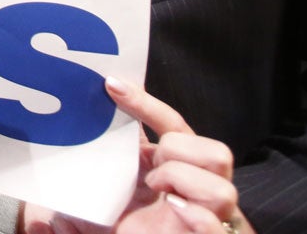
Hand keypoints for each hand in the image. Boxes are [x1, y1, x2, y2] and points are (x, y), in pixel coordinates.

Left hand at [20, 78, 249, 233]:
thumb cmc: (113, 220)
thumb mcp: (103, 184)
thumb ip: (103, 151)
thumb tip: (84, 111)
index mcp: (171, 167)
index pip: (173, 124)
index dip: (146, 104)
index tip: (110, 86)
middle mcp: (194, 189)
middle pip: (216, 152)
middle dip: (180, 150)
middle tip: (150, 168)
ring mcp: (203, 218)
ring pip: (222, 189)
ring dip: (184, 184)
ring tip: (159, 194)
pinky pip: (211, 226)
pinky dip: (195, 218)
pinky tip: (174, 210)